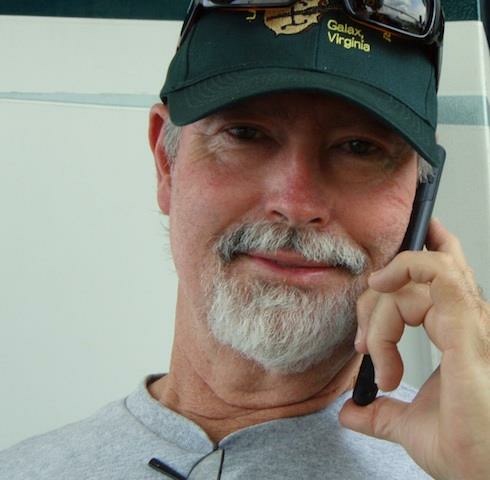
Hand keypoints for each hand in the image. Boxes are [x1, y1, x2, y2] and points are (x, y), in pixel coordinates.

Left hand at [339, 219, 489, 479]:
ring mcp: (472, 323)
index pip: (438, 276)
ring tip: (372, 348)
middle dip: (376, 297)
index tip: (372, 316)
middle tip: (362, 345)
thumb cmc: (466, 453)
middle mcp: (470, 321)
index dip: (407, 268)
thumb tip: (352, 412)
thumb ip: (381, 413)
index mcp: (460, 334)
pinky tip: (381, 297)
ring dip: (380, 304)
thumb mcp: (410, 426)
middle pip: (418, 271)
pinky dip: (406, 271)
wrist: (485, 479)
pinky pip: (437, 276)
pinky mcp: (467, 331)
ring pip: (417, 273)